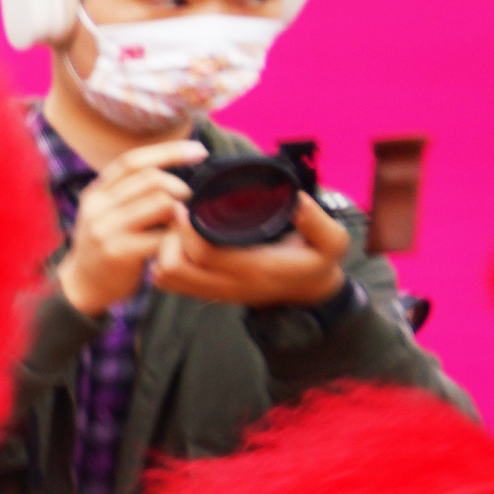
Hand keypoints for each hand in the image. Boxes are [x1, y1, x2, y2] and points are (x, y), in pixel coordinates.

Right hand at [52, 138, 200, 317]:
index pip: (133, 161)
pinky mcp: (120, 252)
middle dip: (179, 187)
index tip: (199, 151)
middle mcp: (97, 208)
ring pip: (161, 203)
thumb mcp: (105, 213)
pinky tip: (176, 243)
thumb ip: (128, 193)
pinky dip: (177, 236)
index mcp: (95, 193)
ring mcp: (107, 229)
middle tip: (188, 201)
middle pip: (152, 179)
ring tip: (178, 224)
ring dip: (180, 211)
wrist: (82, 286)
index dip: (169, 152)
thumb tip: (172, 173)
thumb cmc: (105, 246)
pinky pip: (164, 235)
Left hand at [149, 190, 351, 308]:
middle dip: (167, 238)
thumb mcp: (331, 242)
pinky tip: (175, 242)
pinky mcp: (207, 292)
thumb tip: (299, 200)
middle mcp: (229, 283)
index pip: (204, 253)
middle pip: (174, 268)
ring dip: (162, 251)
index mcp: (255, 268)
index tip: (183, 204)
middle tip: (175, 213)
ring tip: (174, 227)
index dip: (186, 229)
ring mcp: (215, 291)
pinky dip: (163, 263)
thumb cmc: (316, 262)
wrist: (309, 293)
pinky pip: (171, 283)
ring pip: (166, 278)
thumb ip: (318, 222)